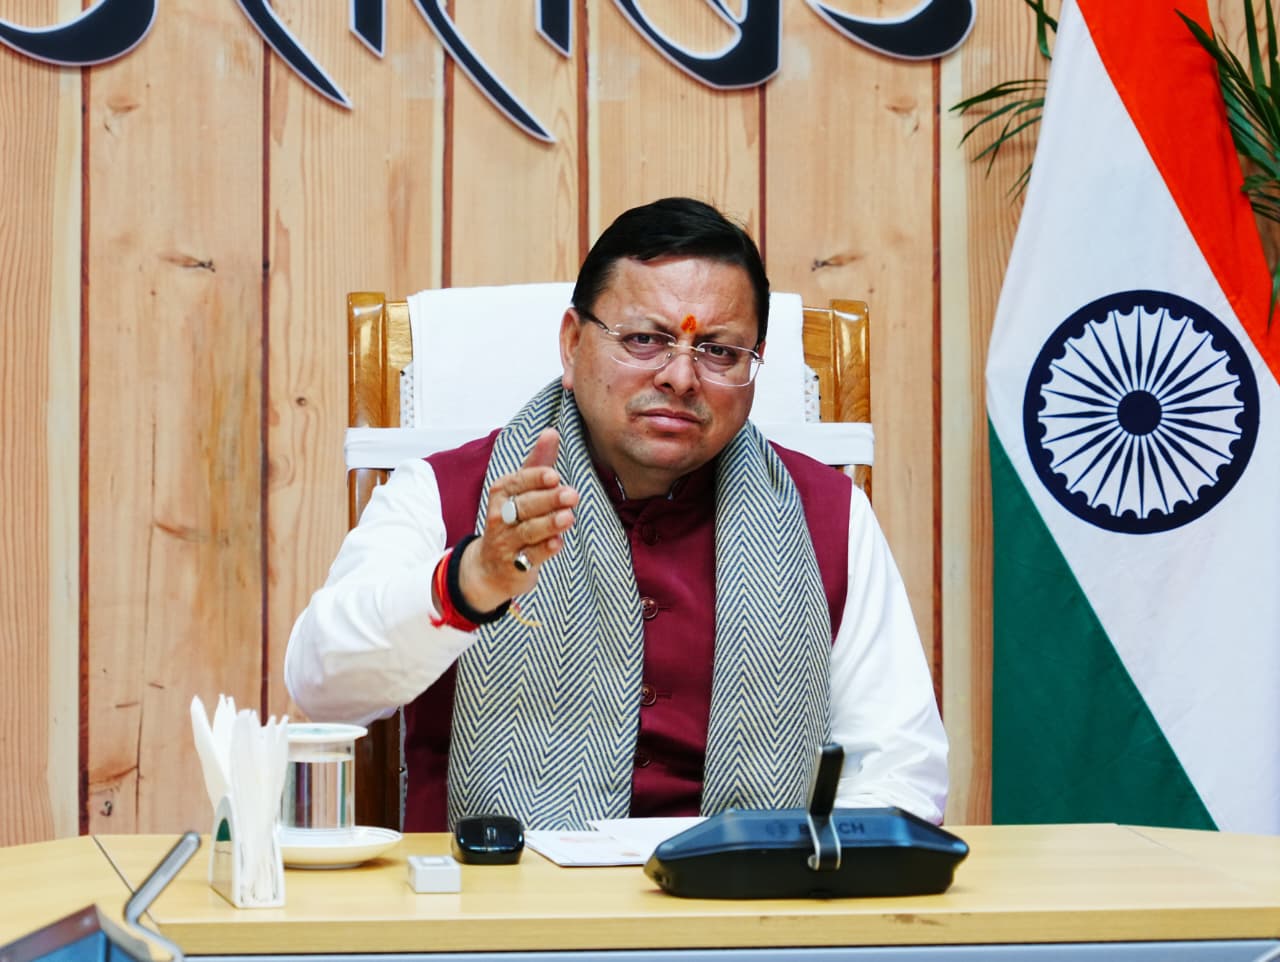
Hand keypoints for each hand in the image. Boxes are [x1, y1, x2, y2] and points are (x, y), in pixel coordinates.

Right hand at [455, 428, 578, 611]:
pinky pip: (530, 557)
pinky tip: (558, 543)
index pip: (518, 482)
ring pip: (528, 531)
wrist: (490, 566)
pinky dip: (544, 550)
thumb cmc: (513, 519)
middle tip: (572, 494)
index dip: (536, 479)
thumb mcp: (522, 490)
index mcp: (502, 492)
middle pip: (525, 506)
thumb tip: (551, 432)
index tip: (554, 475)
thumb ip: (538, 463)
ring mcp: (506, 541)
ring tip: (568, 516)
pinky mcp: (514, 565)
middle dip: (548, 500)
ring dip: (549, 523)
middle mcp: (501, 515)